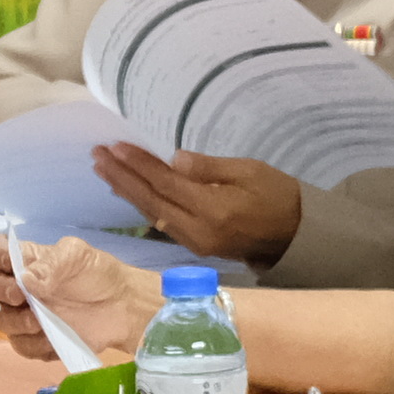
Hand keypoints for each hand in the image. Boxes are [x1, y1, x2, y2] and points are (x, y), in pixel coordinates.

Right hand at [0, 232, 156, 367]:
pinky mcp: (37, 341)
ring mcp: (26, 315)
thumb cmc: (97, 275)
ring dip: (16, 322)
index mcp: (27, 261)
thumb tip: (25, 278)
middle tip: (21, 296)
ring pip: (3, 320)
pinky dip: (33, 345)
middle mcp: (20, 287)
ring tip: (39, 321)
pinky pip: (22, 346)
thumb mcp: (78, 256)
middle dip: (2, 291)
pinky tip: (51, 339)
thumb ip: (51, 263)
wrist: (122, 307)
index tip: (9, 262)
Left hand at [91, 144, 308, 264]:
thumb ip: (209, 168)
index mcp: (214, 210)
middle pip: (151, 202)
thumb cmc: (278, 196)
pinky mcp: (195, 246)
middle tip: (97, 156)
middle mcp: (199, 231)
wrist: (296, 237)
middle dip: (122, 178)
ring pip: (152, 214)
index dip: (139, 165)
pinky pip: (162, 223)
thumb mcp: (250, 171)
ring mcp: (195, 243)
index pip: (167, 184)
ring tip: (104, 170)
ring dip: (126, 192)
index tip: (116, 147)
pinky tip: (127, 192)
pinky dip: (142, 205)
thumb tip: (173, 160)